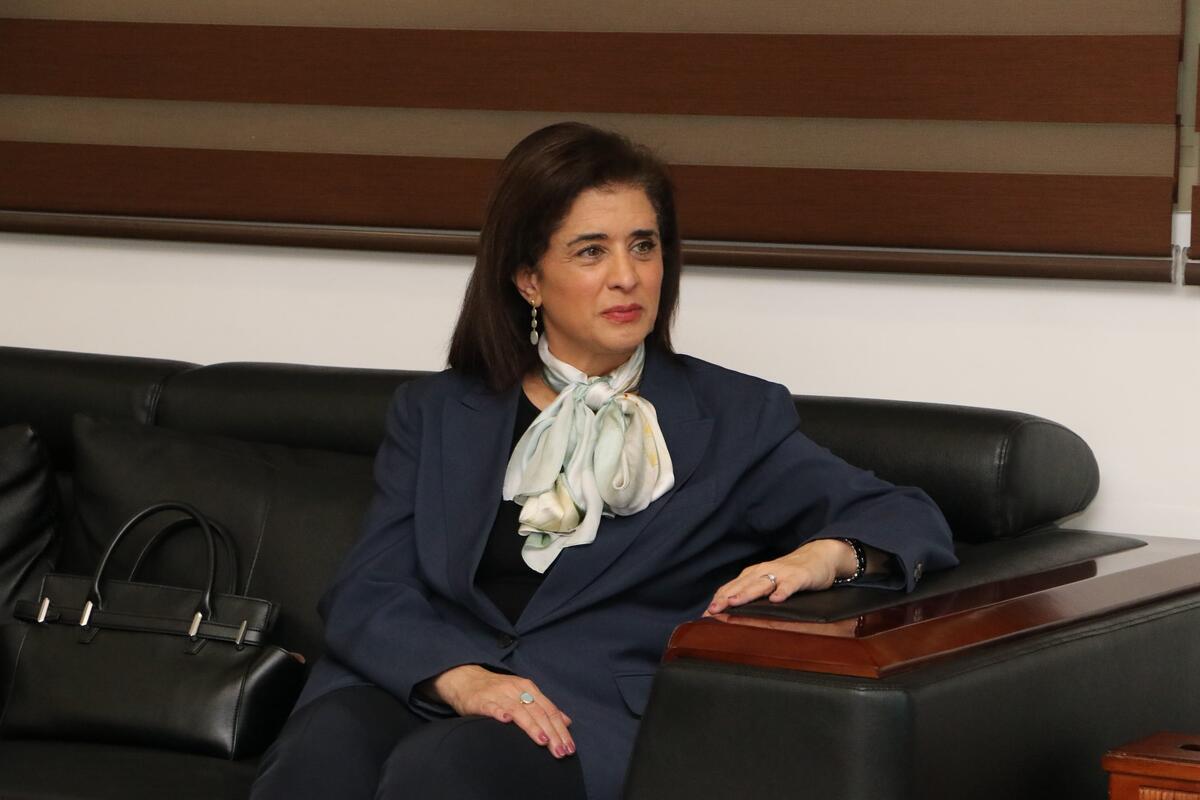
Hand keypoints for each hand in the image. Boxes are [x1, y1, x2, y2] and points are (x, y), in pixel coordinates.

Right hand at [427, 665, 574, 757]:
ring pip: (519, 710)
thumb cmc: (498, 691)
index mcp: (528, 689)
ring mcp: (499, 694)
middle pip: (538, 712)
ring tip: (542, 741)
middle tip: (560, 751)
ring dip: (532, 726)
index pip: (549, 710)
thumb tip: (566, 721)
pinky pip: (491, 707)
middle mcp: (516, 690)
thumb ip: (544, 707)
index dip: (560, 729)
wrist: (467, 679)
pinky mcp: (481, 700)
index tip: (569, 747)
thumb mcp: (524, 694)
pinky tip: (506, 720)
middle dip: (551, 733)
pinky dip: (499, 712)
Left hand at [702, 538, 857, 616]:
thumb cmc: (788, 574)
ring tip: (735, 602)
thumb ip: (749, 594)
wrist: (817, 557)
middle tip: (713, 609)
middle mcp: (763, 572)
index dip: (718, 599)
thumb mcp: (766, 582)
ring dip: (747, 593)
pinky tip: (776, 600)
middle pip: (742, 585)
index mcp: (753, 575)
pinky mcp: (799, 577)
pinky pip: (790, 585)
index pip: (731, 587)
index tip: (706, 613)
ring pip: (761, 584)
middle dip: (726, 597)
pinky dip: (783, 591)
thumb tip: (728, 611)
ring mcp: (781, 573)